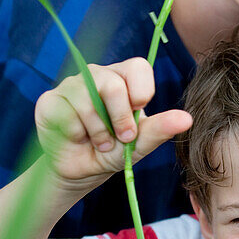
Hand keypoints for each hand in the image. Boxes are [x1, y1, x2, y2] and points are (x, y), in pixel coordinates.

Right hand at [35, 58, 191, 182]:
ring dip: (99, 131)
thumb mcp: (140, 144)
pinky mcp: (50, 100)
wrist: (82, 172)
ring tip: (101, 142)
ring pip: (87, 99)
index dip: (141, 91)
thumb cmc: (113, 152)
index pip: (138, 67)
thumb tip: (187, 119)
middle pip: (112, 84)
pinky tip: (77, 137)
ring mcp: (71, 85)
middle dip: (121, 118)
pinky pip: (65, 111)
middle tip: (123, 137)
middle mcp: (97, 76)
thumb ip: (160, 129)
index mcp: (123, 79)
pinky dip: (76, 132)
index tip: (140, 112)